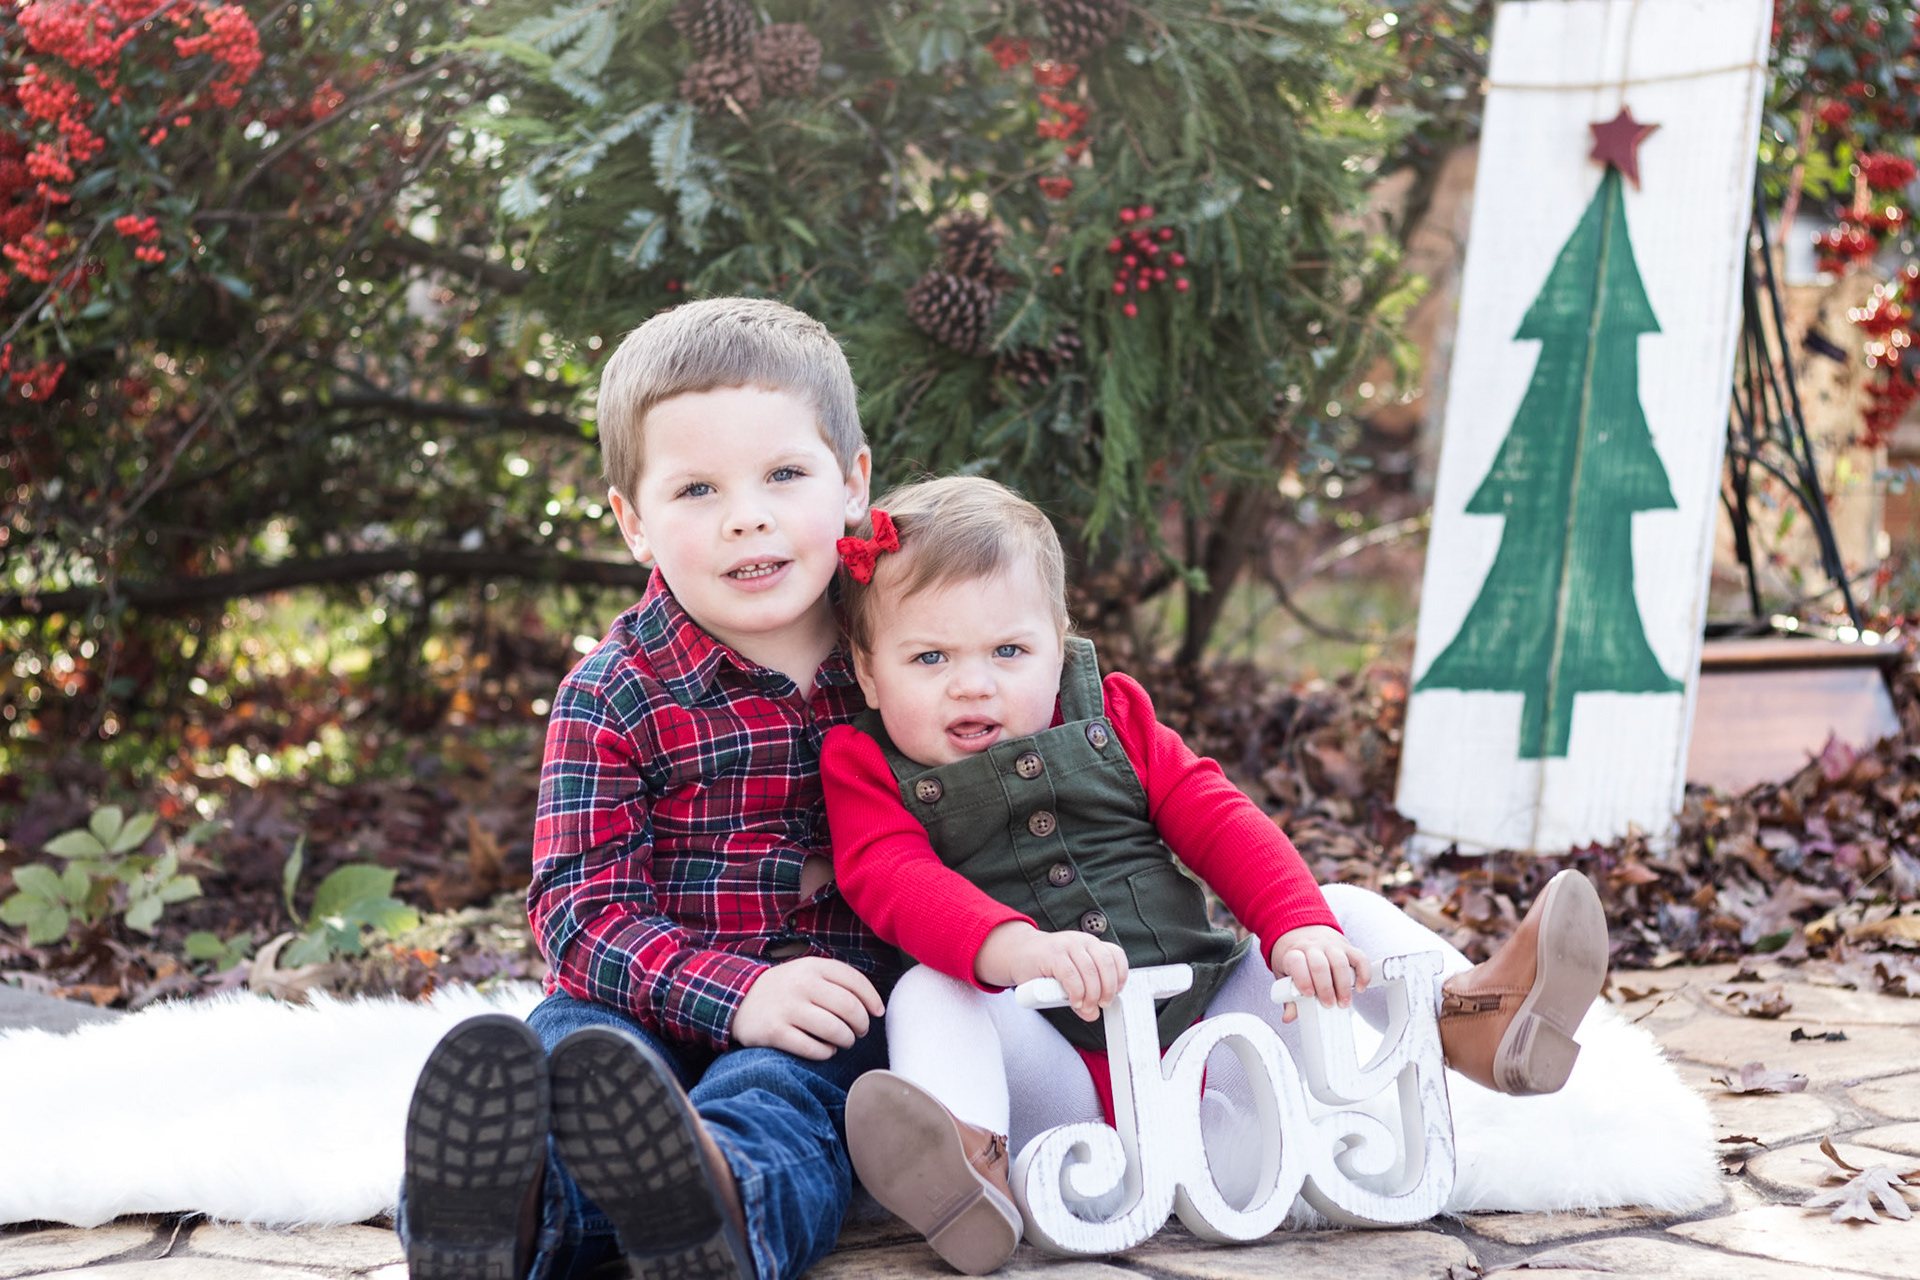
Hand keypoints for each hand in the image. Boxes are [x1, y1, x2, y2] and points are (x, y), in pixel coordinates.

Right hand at [731, 957, 885, 1059]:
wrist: (739, 999)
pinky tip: (826, 1050)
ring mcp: (787, 1008)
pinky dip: (826, 1052)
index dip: (872, 999)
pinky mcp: (775, 1032)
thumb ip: (838, 981)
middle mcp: (801, 984)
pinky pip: (813, 1049)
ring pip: (834, 1030)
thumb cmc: (785, 990)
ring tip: (844, 1041)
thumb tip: (875, 1006)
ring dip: (846, 1040)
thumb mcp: (808, 972)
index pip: (855, 981)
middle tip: (860, 1031)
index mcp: (813, 966)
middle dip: (862, 1024)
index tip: (877, 1013)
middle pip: (849, 1008)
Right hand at [975, 921, 1127, 1021]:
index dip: (1120, 975)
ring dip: (1092, 994)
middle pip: (1106, 965)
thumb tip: (1094, 1014)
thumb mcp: (1071, 978)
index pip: (1115, 955)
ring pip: (1090, 972)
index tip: (1117, 992)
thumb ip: (1083, 993)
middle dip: (1107, 989)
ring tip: (1086, 1006)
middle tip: (1102, 1004)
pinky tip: (1074, 1001)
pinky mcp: (1052, 955)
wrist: (1018, 953)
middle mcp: (1081, 941)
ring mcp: (1067, 946)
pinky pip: (1071, 976)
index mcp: (1090, 944)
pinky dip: (1076, 992)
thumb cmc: (1046, 965)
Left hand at [1269, 925, 1370, 1023]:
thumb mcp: (1283, 972)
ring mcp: (1331, 945)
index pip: (1296, 962)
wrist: (1301, 929)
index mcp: (1293, 952)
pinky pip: (1359, 957)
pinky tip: (1360, 987)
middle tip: (1328, 1004)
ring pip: (1340, 962)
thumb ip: (1287, 995)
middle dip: (1326, 988)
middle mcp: (1312, 947)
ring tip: (1343, 1002)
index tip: (1308, 994)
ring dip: (1343, 985)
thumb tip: (1289, 1017)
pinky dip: (1363, 973)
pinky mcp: (1346, 946)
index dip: (1303, 979)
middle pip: (1320, 965)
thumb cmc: (1293, 954)